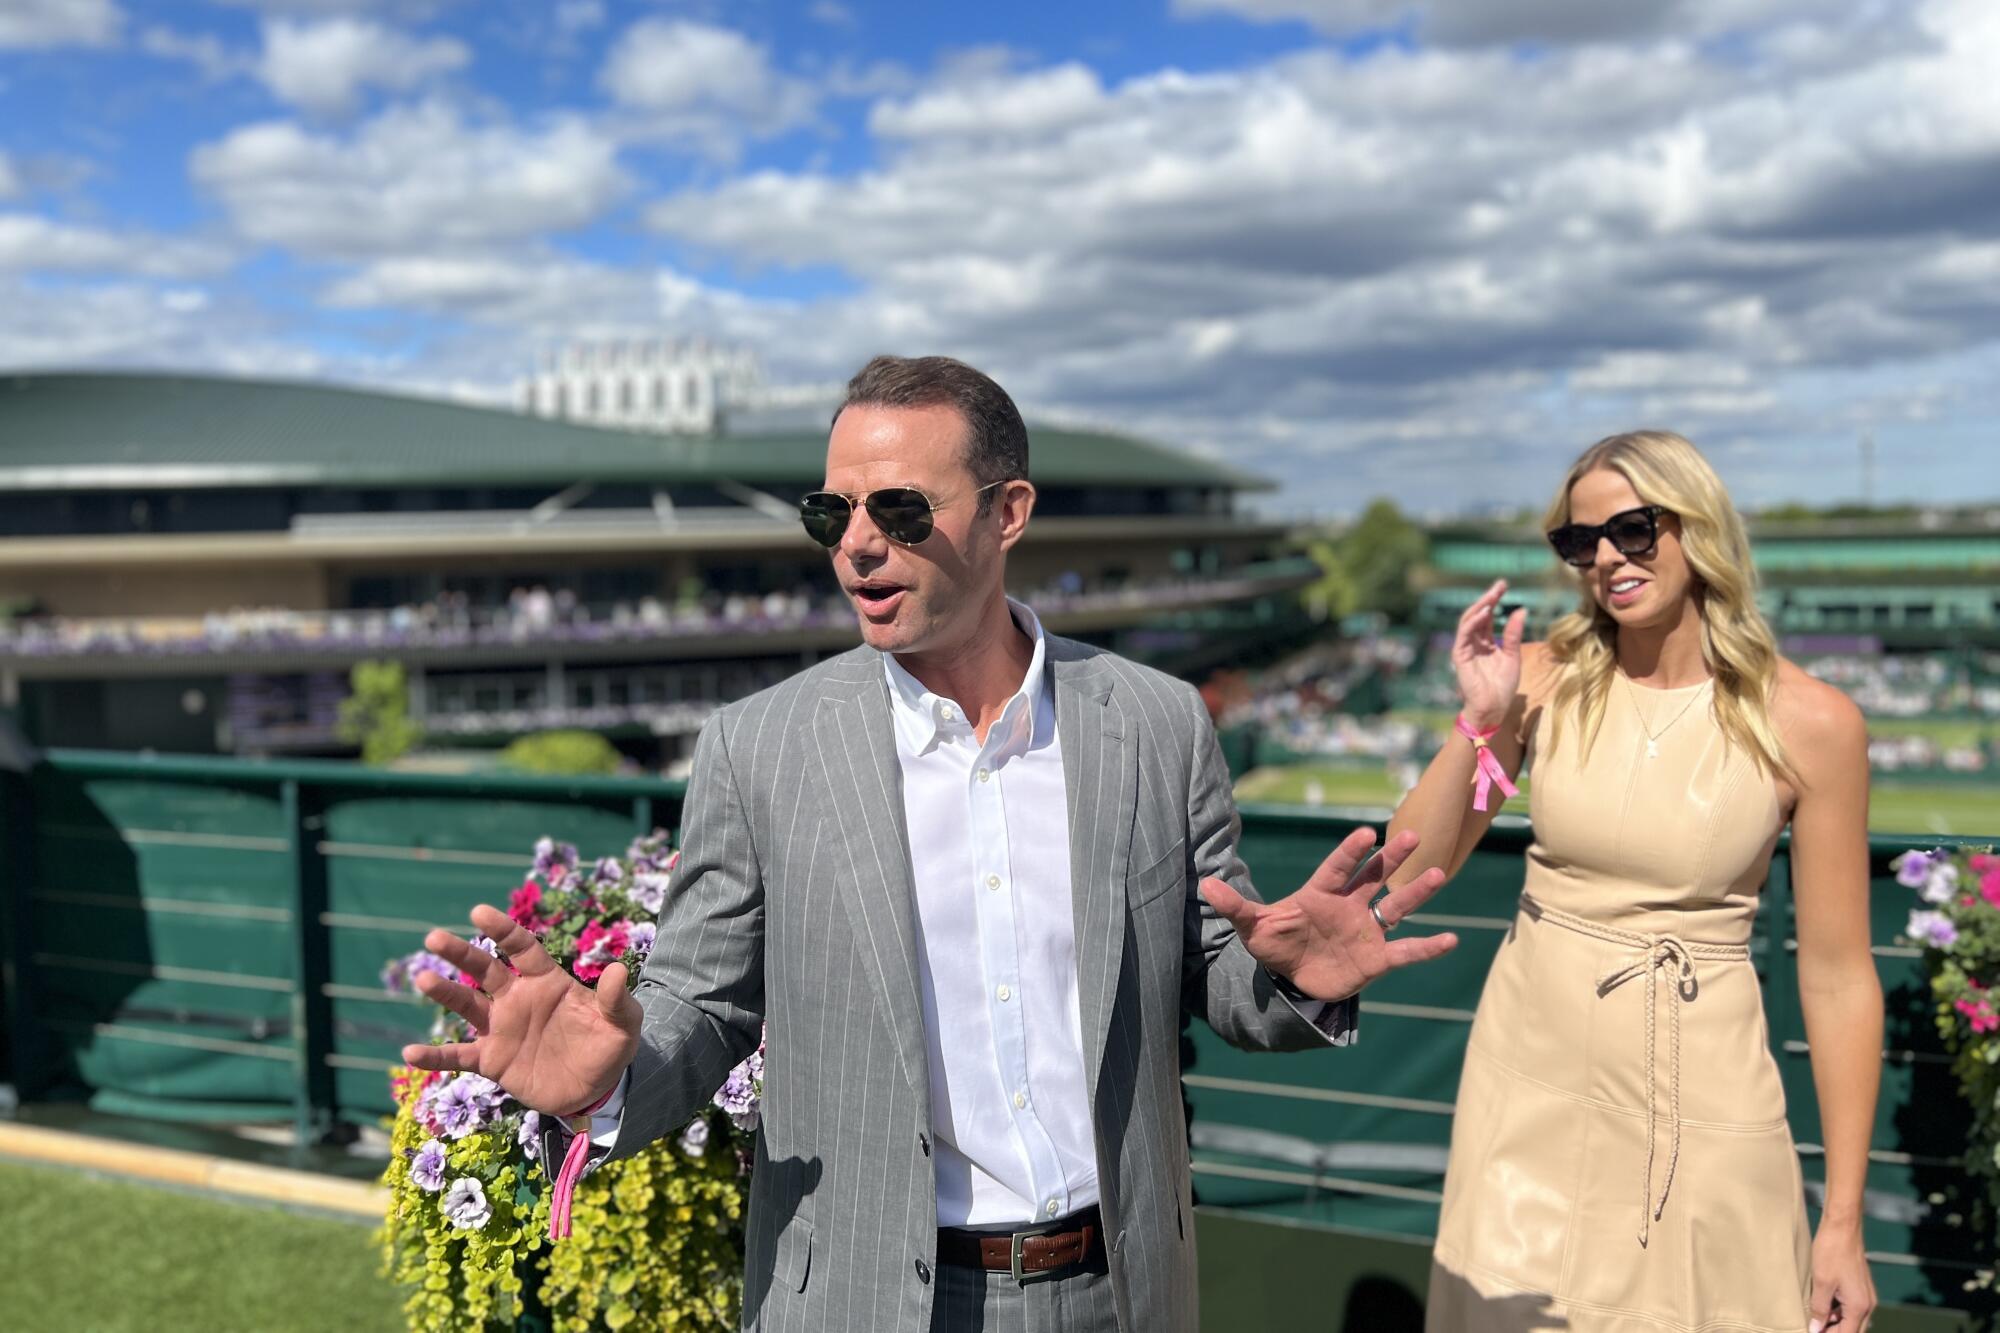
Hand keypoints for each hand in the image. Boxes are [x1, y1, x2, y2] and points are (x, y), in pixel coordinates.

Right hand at [400, 904, 641, 1115]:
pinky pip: (458, 1056)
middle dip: (461, 953)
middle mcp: (518, 1000)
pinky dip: (435, 1056)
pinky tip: (410, 1053)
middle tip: (434, 938)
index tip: (478, 912)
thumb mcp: (622, 1023)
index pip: (522, 949)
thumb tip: (618, 970)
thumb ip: (616, 999)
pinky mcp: (493, 1061)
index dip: (502, 930)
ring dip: (445, 993)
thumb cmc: (608, 1046)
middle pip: (485, 970)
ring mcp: (501, 1029)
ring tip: (424, 979)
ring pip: (467, 1006)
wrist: (595, 1089)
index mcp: (547, 982)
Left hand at [1199, 826, 1456, 1000]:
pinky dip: (1427, 947)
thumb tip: (1205, 885)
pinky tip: (1452, 939)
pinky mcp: (1376, 958)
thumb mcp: (1251, 926)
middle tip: (1413, 835)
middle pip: (1374, 876)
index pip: (1338, 867)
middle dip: (1392, 857)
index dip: (1351, 851)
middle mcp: (1349, 906)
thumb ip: (1235, 906)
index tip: (1367, 833)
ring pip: (1396, 906)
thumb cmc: (1275, 942)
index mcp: (1320, 893)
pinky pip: (1406, 951)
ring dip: (1416, 892)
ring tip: (1439, 874)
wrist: (1291, 977)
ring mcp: (1366, 929)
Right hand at [1454, 579, 1525, 730]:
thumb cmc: (1502, 686)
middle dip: (1488, 598)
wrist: (1493, 708)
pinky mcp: (1460, 656)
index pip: (1487, 616)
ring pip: (1468, 620)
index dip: (1494, 600)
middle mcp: (1473, 643)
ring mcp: (1465, 648)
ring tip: (1493, 595)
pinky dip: (1472, 621)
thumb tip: (1521, 610)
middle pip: (1477, 614)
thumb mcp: (1512, 656)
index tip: (1504, 586)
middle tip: (1500, 585)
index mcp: (1485, 642)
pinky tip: (1483, 612)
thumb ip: (1512, 634)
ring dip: (1479, 606)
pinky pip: (1464, 634)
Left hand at [1808, 1219, 1874, 1331]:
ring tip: (1814, 1318)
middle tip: (1813, 1327)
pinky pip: (1851, 1307)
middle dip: (1834, 1331)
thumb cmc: (1831, 1252)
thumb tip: (1816, 1329)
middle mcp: (1868, 1304)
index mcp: (1859, 1307)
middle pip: (1852, 1329)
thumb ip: (1820, 1309)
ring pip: (1851, 1319)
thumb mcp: (1821, 1283)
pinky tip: (1822, 1305)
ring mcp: (1865, 1295)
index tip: (1813, 1332)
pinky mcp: (1860, 1287)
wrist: (1843, 1228)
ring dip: (1835, 1322)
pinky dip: (1838, 1310)